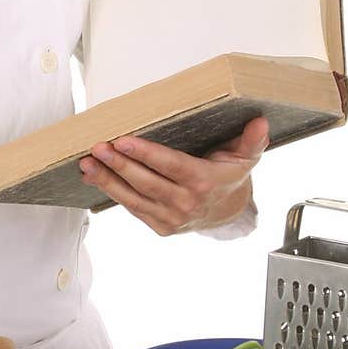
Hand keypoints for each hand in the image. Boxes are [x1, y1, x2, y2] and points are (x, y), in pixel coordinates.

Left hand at [79, 115, 268, 235]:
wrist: (228, 212)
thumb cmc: (229, 177)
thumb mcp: (245, 157)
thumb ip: (252, 140)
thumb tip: (260, 122)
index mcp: (204, 182)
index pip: (170, 166)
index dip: (146, 154)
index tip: (123, 141)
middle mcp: (186, 203)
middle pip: (146, 182)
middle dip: (118, 164)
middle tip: (97, 148)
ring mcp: (171, 217)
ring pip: (134, 198)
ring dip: (107, 180)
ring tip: (87, 163)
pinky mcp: (160, 226)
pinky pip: (132, 209)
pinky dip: (112, 193)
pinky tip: (94, 177)